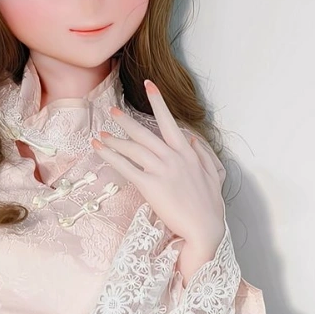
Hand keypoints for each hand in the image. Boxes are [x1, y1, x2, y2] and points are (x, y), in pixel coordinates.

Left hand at [91, 80, 226, 250]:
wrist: (204, 228)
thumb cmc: (209, 205)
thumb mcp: (214, 174)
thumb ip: (203, 152)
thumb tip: (190, 135)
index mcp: (188, 152)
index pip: (170, 121)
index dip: (158, 102)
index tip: (149, 84)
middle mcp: (173, 157)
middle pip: (145, 133)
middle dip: (126, 121)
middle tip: (112, 110)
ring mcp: (161, 170)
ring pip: (133, 148)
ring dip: (115, 140)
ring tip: (101, 135)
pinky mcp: (150, 186)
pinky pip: (126, 168)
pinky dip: (110, 157)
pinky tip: (99, 149)